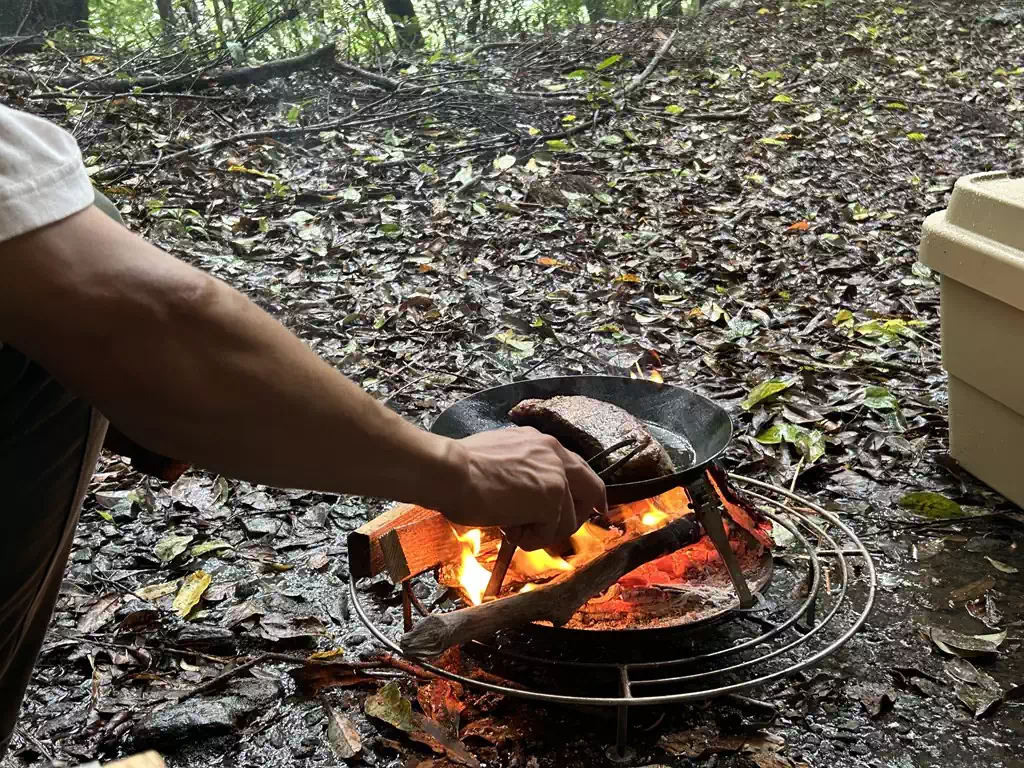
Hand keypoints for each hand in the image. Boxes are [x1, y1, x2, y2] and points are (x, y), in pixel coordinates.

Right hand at [438, 427, 607, 550]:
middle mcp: (554, 453)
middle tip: (555, 531)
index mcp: (541, 442)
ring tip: (512, 529)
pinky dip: (532, 540)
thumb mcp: (500, 459)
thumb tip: (523, 496)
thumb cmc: (460, 468)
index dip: (583, 491)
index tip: (586, 507)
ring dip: (542, 532)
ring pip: (568, 518)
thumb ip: (521, 471)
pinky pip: (551, 531)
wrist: (450, 472)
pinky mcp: (552, 499)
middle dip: (578, 515)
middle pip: (591, 488)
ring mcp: (556, 476)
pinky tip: (509, 531)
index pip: (576, 467)